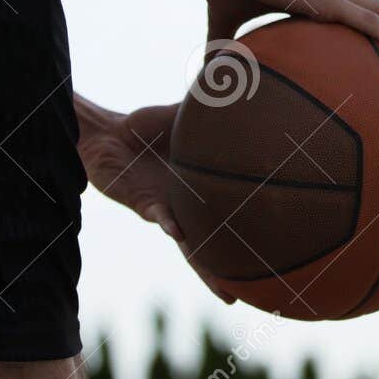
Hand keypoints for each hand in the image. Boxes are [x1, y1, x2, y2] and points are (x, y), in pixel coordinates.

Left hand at [74, 95, 233, 303]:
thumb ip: (217, 111)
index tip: (272, 261)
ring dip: (203, 263)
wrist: (107, 132)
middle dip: (225, 273)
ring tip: (223, 284)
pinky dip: (169, 222)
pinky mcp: (141, 201)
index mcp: (201, 191)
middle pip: (210, 247)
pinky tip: (178, 232)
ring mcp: (166, 208)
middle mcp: (186, 206)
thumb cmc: (148, 129)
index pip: (229, 220)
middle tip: (244, 297)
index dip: (249, 239)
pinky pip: (159, 214)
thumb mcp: (190, 120)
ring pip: (187, 242)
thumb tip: (248, 81)